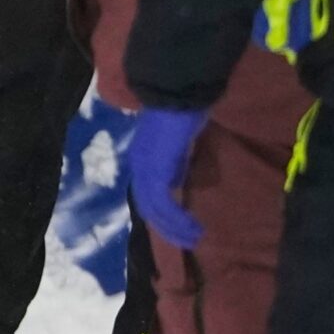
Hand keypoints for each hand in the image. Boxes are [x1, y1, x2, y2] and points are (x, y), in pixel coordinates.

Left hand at [129, 107, 211, 249]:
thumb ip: (176, 160)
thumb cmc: (185, 109)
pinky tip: (192, 227)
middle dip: (168, 227)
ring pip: (154, 211)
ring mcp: (144, 170)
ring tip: (194, 239)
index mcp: (143, 159)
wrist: (179, 92)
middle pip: (148, 207)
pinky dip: (177, 219)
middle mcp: (139, 167)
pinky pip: (163, 205)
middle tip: (188, 240)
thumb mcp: (180, 140)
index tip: (181, 225)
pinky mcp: (155, 173)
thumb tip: (178, 178)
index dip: (163, 212)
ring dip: (174, 228)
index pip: (148, 194)